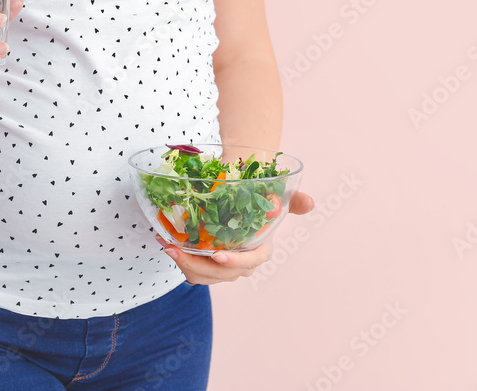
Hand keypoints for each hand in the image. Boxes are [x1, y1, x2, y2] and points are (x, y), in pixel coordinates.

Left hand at [157, 189, 314, 284]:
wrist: (242, 202)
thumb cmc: (261, 203)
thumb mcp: (280, 200)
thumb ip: (294, 201)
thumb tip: (309, 203)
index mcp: (259, 252)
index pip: (249, 263)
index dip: (233, 262)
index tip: (217, 255)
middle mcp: (240, 265)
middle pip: (218, 274)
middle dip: (196, 264)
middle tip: (176, 248)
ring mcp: (222, 268)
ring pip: (202, 276)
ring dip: (183, 263)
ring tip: (167, 245)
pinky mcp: (206, 265)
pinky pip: (192, 270)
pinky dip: (179, 259)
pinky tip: (167, 242)